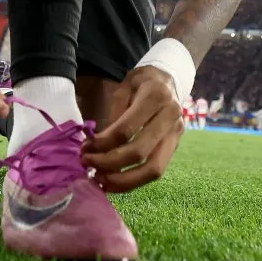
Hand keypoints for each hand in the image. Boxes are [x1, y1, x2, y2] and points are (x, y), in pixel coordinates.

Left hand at [80, 66, 183, 192]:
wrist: (170, 79)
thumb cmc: (143, 82)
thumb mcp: (124, 87)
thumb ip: (114, 114)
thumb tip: (98, 145)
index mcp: (155, 96)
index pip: (126, 129)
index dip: (103, 143)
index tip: (85, 148)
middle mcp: (170, 117)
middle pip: (140, 152)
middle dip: (110, 163)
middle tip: (88, 164)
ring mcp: (176, 134)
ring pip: (153, 169)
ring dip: (124, 181)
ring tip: (100, 181)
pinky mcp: (175, 146)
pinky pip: (156, 171)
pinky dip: (134, 181)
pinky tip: (115, 181)